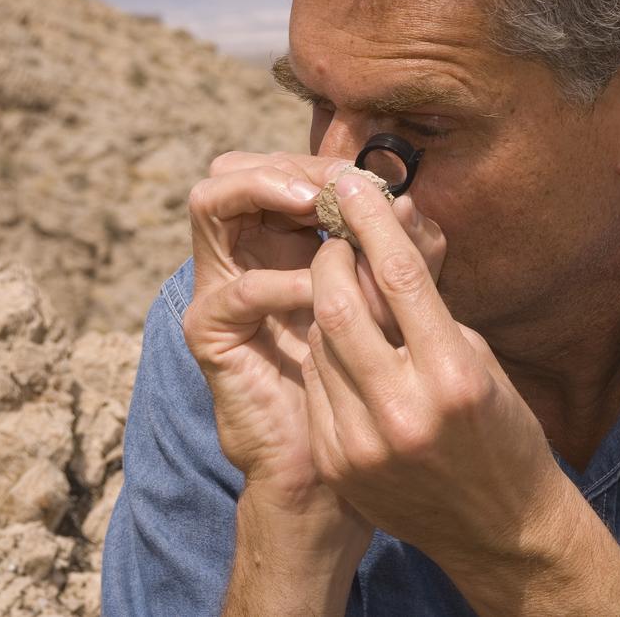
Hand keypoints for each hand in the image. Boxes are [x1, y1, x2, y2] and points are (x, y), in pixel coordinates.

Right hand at [183, 152, 445, 504]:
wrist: (348, 459)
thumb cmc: (377, 374)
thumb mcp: (396, 300)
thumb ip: (404, 255)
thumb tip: (410, 203)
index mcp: (281, 237)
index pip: (280, 165)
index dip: (322, 161)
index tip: (373, 176)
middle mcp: (242, 252)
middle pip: (233, 167)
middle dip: (292, 166)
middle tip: (340, 182)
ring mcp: (218, 288)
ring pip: (211, 202)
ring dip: (269, 192)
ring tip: (321, 208)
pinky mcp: (209, 333)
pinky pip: (239, 289)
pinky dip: (285, 281)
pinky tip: (324, 294)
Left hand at [300, 172, 566, 564]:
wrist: (500, 530)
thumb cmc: (501, 429)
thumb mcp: (478, 356)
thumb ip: (427, 302)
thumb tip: (389, 231)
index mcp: (452, 375)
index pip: (398, 276)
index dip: (371, 221)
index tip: (353, 184)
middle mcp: (403, 410)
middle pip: (337, 304)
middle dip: (332, 259)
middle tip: (338, 241)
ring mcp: (362, 443)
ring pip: (319, 341)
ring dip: (329, 308)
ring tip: (348, 296)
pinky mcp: (337, 463)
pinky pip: (316, 385)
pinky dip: (328, 357)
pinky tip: (348, 353)